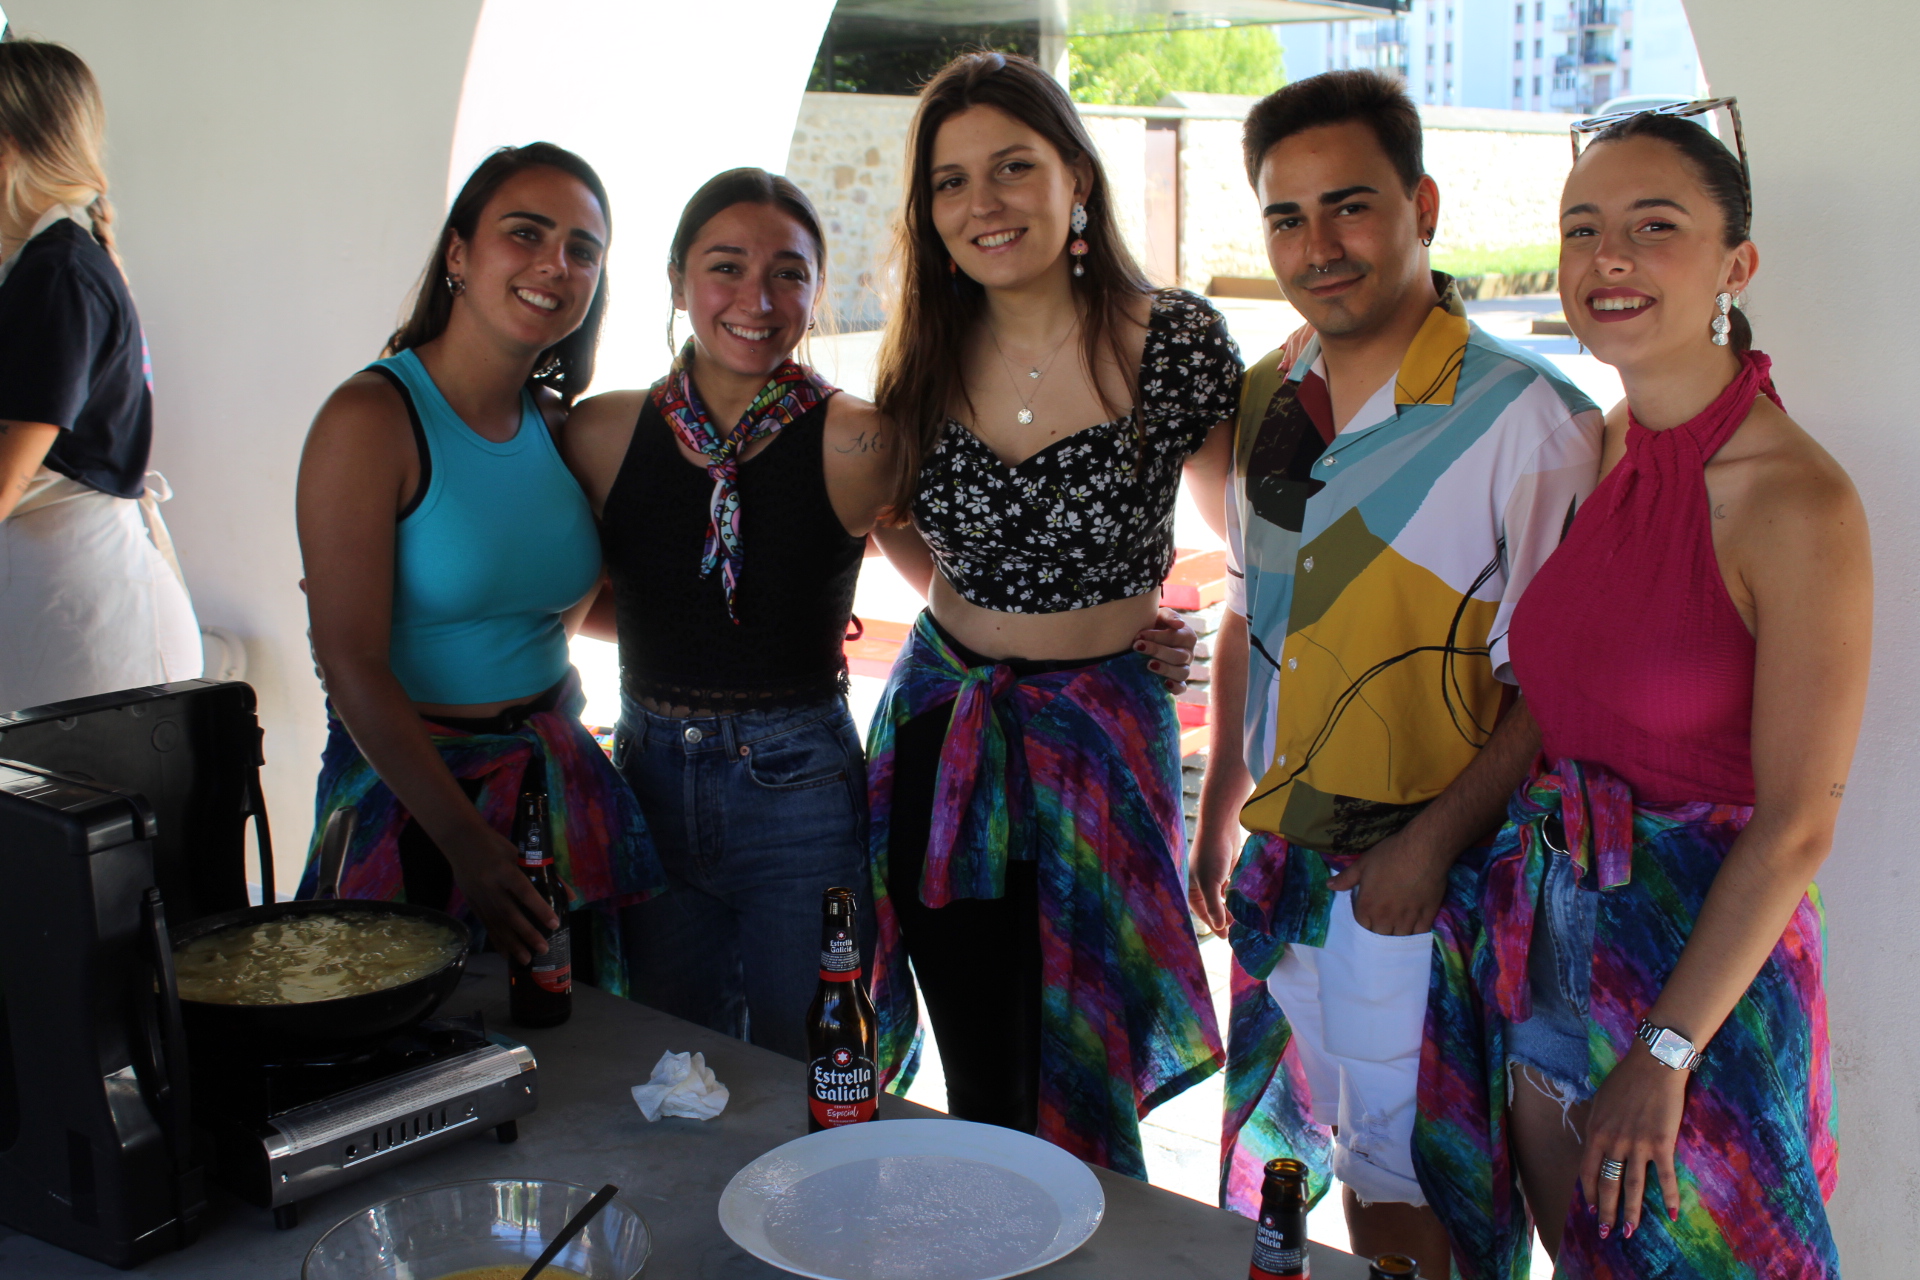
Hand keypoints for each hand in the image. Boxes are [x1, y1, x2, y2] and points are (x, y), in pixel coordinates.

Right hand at [437, 820, 559, 964]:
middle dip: (527, 934)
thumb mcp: (520, 853)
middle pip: (510, 914)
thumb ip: (545, 874)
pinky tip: (506, 953)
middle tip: (543, 948)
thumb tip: (569, 896)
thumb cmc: (495, 844)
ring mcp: (479, 896)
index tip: (554, 923)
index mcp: (504, 869)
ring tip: (526, 959)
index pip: (524, 891)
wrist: (460, 839)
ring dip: (512, 943)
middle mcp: (490, 885)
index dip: (539, 908)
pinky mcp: (471, 902)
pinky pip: (486, 925)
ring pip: (497, 924)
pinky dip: (497, 940)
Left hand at [1135, 605, 1196, 691]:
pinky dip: (1176, 687)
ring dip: (1166, 669)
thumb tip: (1179, 624)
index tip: (1138, 635)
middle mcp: (1188, 653)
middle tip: (1138, 647)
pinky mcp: (1178, 682)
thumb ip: (1169, 616)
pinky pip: (1182, 688)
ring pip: (1182, 672)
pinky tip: (1165, 684)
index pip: (1175, 637)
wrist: (1146, 639)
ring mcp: (1184, 668)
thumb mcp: (1160, 616)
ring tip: (1149, 665)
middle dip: (1157, 650)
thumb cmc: (1154, 625)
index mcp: (1187, 636)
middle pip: (1179, 655)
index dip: (1157, 636)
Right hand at [1188, 814, 1238, 935]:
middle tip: (1238, 931)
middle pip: (1213, 906)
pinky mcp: (1226, 870)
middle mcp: (1200, 884)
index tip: (1226, 938)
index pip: (1202, 912)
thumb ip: (1214, 906)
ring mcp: (1214, 876)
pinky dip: (1237, 895)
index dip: (1214, 925)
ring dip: (1232, 908)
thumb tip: (1220, 927)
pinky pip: (1231, 888)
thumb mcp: (1210, 884)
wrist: (1221, 827)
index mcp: (1191, 888)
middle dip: (1224, 918)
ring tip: (1243, 920)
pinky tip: (1245, 903)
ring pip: (1223, 898)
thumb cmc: (1210, 855)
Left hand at [1326, 827, 1450, 934]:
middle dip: (1379, 932)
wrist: (1422, 849)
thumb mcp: (1363, 863)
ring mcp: (1407, 919)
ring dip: (1396, 936)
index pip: (1361, 928)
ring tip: (1396, 930)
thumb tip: (1328, 885)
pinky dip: (1415, 935)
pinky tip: (1413, 931)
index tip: (1367, 920)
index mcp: (1367, 907)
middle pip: (1380, 937)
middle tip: (1382, 925)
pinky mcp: (1426, 916)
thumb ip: (1346, 878)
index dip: (1364, 925)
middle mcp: (1386, 918)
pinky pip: (1419, 934)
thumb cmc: (1390, 855)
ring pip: (1399, 938)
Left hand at [1580, 1045, 1688, 1239]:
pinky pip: (1666, 1178)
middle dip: (1605, 1211)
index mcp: (1596, 1132)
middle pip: (1608, 1184)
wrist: (1654, 1065)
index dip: (1588, 1193)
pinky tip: (1673, 1214)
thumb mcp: (1600, 1102)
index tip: (1589, 1208)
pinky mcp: (1662, 1144)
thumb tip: (1594, 1144)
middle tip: (1605, 1233)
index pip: (1587, 1171)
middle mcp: (1614, 1143)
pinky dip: (1671, 1198)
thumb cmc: (1626, 1080)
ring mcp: (1638, 1145)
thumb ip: (1597, 1126)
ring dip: (1632, 1213)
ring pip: (1633, 1187)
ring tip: (1630, 1232)